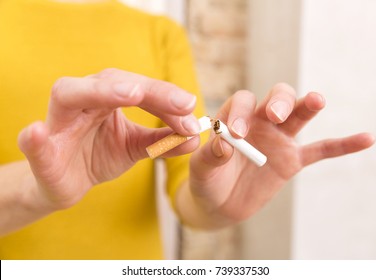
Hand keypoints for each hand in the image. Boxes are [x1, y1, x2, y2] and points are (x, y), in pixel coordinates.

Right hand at [18, 68, 199, 209]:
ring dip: (99, 92)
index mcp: (105, 98)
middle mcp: (82, 100)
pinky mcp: (42, 150)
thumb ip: (162, 140)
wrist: (67, 183)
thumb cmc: (99, 156)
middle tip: (179, 102)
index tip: (190, 108)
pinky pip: (35, 142)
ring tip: (131, 94)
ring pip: (70, 94)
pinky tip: (36, 133)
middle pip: (111, 81)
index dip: (165, 97)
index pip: (137, 88)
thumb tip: (194, 138)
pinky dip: (35, 139)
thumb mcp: (136, 147)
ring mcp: (58, 121)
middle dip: (148, 89)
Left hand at [183, 83, 374, 227]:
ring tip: (316, 101)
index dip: (240, 112)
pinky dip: (342, 145)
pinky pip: (320, 150)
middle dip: (279, 102)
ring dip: (307, 107)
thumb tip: (225, 144)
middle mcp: (259, 123)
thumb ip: (210, 155)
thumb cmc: (207, 180)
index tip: (236, 134)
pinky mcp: (292, 160)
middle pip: (276, 99)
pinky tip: (367, 138)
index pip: (242, 102)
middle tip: (275, 116)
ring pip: (298, 116)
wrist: (219, 203)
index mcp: (234, 119)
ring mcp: (278, 140)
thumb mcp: (201, 169)